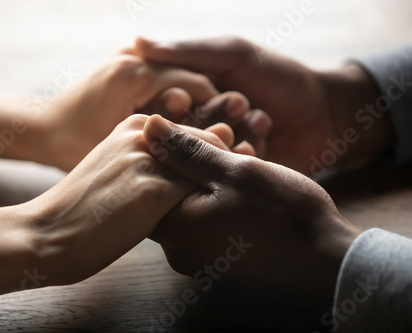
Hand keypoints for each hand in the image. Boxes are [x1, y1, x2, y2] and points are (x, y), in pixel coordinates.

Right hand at [23, 114, 244, 285]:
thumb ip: (155, 163)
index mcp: (137, 124)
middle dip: (233, 160)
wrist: (48, 233)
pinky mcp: (154, 191)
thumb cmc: (84, 207)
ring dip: (232, 178)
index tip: (232, 170)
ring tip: (242, 202)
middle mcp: (145, 133)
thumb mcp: (120, 171)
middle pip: (211, 140)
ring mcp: (150, 159)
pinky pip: (203, 190)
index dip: (219, 151)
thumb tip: (195, 170)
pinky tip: (225, 219)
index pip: (198, 131)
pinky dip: (218, 201)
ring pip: (212, 161)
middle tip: (246, 183)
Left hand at [36, 54, 250, 170]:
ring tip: (204, 135)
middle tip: (225, 135)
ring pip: (178, 79)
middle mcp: (134, 57)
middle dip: (208, 108)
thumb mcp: (119, 151)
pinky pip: (161, 81)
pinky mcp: (124, 66)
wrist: (39, 129)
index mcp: (135, 73)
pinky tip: (180, 128)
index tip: (230, 139)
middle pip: (190, 79)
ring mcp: (128, 58)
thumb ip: (169, 146)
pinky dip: (174, 101)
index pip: (197, 86)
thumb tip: (218, 142)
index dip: (218, 113)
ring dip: (193, 105)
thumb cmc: (70, 145)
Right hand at [134, 37, 393, 174]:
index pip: (162, 109)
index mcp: (191, 102)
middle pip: (181, 136)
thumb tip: (136, 41)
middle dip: (207, 120)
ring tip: (260, 116)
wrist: (328, 112)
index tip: (186, 97)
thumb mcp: (233, 54)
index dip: (172, 104)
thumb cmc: (280, 75)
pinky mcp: (235, 178)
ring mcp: (218, 156)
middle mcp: (199, 131)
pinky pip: (226, 172)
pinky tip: (266, 136)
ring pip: (203, 155)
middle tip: (238, 102)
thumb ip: (188, 52)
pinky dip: (245, 154)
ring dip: (230, 136)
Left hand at [143, 115, 360, 301]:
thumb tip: (150, 127)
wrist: (327, 260)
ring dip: (204, 184)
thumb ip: (188, 151)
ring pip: (188, 209)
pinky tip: (240, 193)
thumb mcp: (235, 171)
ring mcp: (198, 261)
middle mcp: (178, 251)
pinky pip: (204, 226)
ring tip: (233, 167)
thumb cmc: (284, 213)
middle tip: (216, 148)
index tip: (190, 137)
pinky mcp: (217, 265)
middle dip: (187, 167)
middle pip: (166, 196)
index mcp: (175, 229)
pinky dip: (215, 204)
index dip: (164, 153)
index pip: (146, 182)